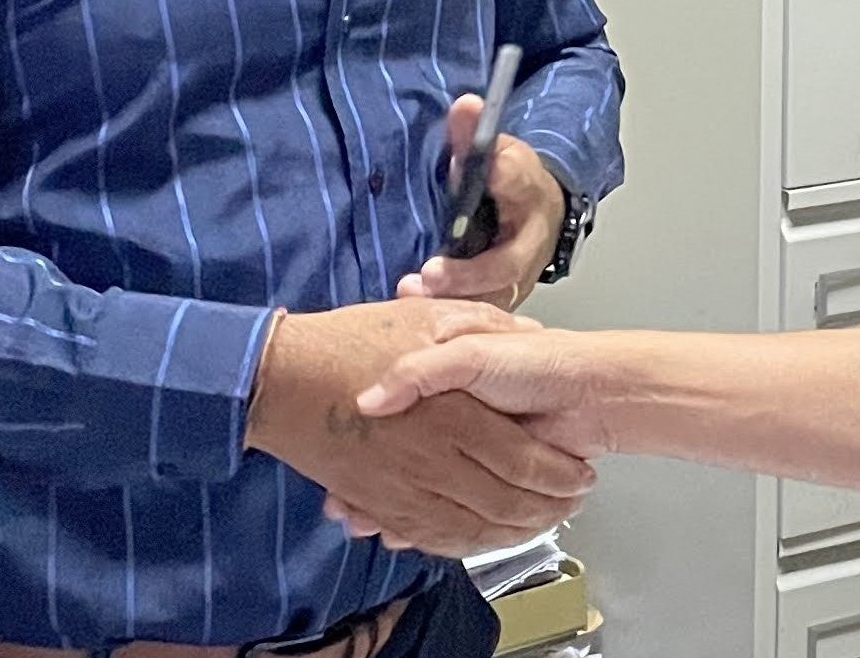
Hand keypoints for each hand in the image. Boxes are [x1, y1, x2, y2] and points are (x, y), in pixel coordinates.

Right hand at [243, 300, 592, 556]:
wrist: (280, 379)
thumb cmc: (350, 342)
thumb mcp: (427, 316)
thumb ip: (482, 323)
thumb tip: (526, 332)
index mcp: (454, 415)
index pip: (524, 461)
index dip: (558, 473)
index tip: (578, 473)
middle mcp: (433, 460)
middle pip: (505, 502)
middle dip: (546, 509)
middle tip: (569, 504)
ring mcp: (405, 489)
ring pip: (474, 527)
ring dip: (512, 531)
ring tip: (539, 523)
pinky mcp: (381, 504)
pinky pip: (432, 537)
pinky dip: (462, 543)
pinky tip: (482, 536)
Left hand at [399, 95, 564, 309]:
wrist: (542, 214)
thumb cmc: (513, 181)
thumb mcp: (498, 149)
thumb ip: (475, 134)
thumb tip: (466, 105)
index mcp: (529, 193)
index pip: (519, 180)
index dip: (504, 177)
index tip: (487, 172)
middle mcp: (530, 243)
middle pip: (506, 264)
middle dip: (468, 273)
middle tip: (430, 274)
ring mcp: (520, 278)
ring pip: (492, 299)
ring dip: (453, 300)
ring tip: (412, 293)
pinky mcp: (503, 301)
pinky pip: (481, 316)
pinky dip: (451, 316)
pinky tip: (417, 311)